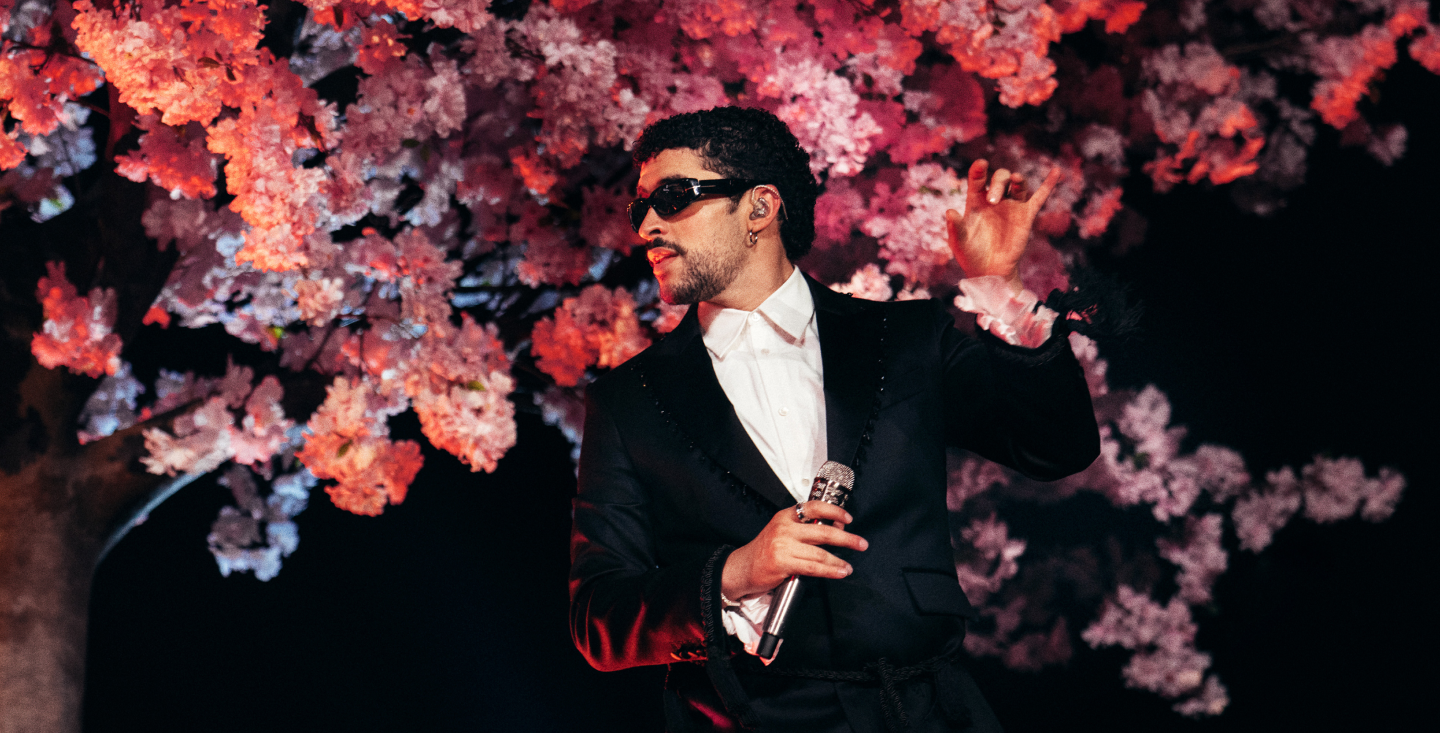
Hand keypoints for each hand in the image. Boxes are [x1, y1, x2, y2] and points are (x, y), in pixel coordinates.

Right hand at [721, 501, 868, 600]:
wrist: (742, 568)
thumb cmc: (764, 551)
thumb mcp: (782, 533)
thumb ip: (805, 529)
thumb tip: (836, 526)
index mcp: (785, 517)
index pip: (814, 507)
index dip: (834, 511)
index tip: (848, 518)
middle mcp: (784, 528)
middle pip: (822, 531)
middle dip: (846, 538)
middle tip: (860, 543)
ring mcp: (782, 546)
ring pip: (819, 553)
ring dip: (839, 560)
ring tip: (848, 566)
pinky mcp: (782, 563)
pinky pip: (812, 567)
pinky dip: (829, 570)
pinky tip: (839, 572)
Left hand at [945, 159, 1060, 292]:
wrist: (989, 271)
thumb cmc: (970, 255)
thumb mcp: (958, 241)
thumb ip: (955, 226)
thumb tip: (949, 212)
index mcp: (976, 201)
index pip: (977, 180)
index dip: (979, 170)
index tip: (980, 165)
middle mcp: (995, 199)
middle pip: (1000, 179)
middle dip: (998, 184)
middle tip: (993, 200)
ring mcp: (1011, 206)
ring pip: (1018, 184)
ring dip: (1017, 180)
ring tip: (1015, 179)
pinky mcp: (1026, 216)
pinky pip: (1039, 197)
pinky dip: (1049, 184)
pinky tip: (1057, 170)